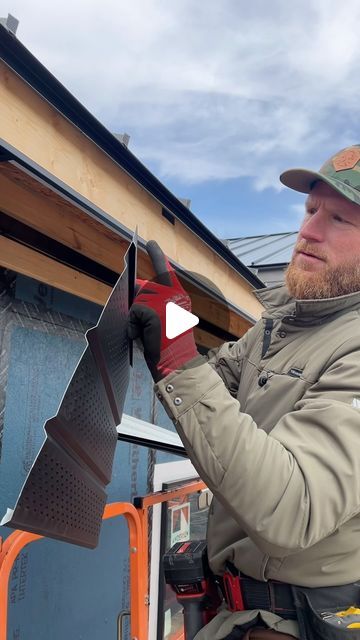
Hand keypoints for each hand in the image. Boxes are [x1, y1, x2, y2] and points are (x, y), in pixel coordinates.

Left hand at [128, 241, 198, 380]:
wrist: (176, 361)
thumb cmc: (168, 344)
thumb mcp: (164, 318)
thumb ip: (154, 303)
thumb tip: (135, 292)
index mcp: (179, 296)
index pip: (165, 271)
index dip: (157, 255)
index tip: (151, 243)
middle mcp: (174, 294)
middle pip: (143, 288)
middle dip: (138, 306)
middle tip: (148, 327)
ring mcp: (164, 301)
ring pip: (136, 301)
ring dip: (136, 318)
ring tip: (148, 333)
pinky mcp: (153, 310)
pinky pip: (133, 312)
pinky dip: (134, 325)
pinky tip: (144, 335)